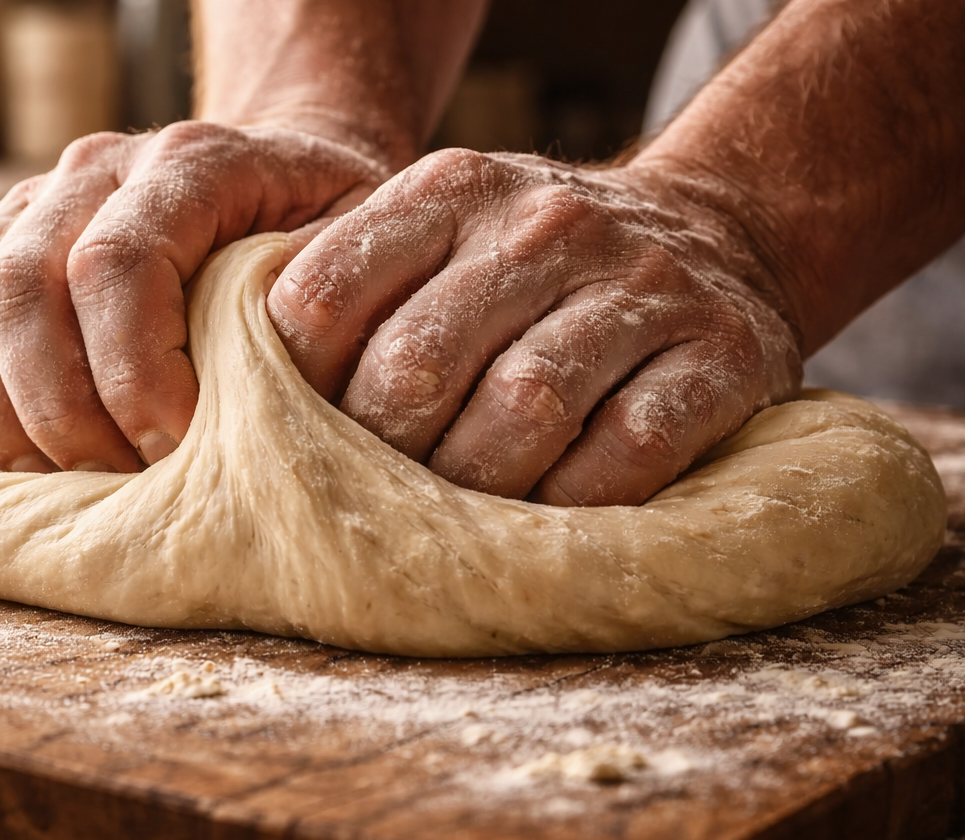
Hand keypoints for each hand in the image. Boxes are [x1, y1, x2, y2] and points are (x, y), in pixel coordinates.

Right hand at [0, 121, 387, 473]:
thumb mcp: (357, 267)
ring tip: (67, 482)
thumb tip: (261, 409)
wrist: (286, 186)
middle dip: (62, 413)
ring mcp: (28, 201)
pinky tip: (3, 452)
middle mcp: (96, 169)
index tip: (176, 446)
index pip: (116, 264)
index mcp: (193, 162)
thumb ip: (318, 317)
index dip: (133, 375)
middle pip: (19, 287)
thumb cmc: (326, 251)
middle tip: (119, 484)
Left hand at [267, 149, 803, 505]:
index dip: (290, 387)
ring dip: (472, 488)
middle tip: (369, 501)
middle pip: (417, 364)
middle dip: (378, 455)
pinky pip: (628, 448)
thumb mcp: (448, 234)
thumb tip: (244, 394)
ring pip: (524, 408)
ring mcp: (640, 285)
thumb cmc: (538, 266)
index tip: (288, 440)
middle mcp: (546, 223)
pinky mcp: (720, 352)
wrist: (718, 232)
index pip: (325, 292)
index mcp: (452, 191)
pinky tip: (546, 520)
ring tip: (452, 523)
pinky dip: (574, 502)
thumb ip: (362, 288)